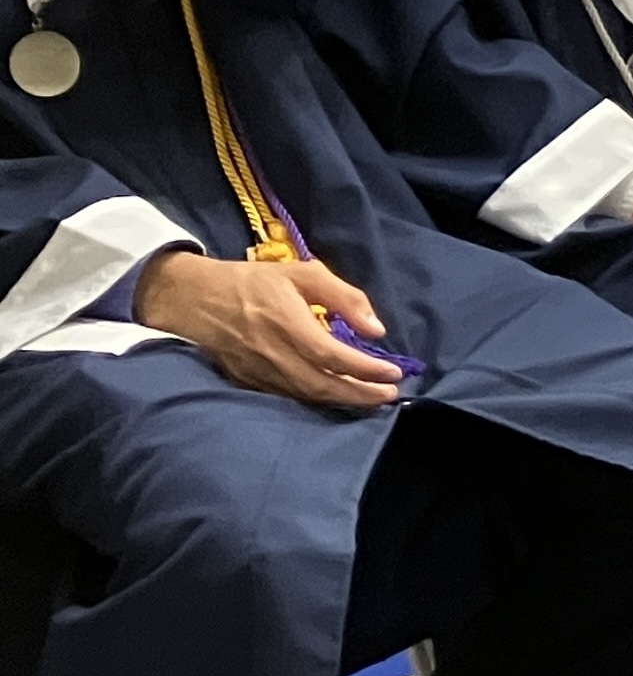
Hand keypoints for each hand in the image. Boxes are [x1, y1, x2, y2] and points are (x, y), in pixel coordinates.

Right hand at [135, 251, 403, 409]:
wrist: (197, 299)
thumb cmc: (255, 281)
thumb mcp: (303, 273)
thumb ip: (343, 296)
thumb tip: (376, 329)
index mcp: (287, 323)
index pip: (332, 355)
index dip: (365, 368)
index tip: (394, 373)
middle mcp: (272, 353)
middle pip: (322, 384)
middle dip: (360, 394)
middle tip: (390, 396)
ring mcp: (258, 372)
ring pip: (306, 395)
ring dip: (341, 401)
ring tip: (371, 400)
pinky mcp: (248, 382)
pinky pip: (288, 397)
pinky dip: (316, 400)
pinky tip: (335, 397)